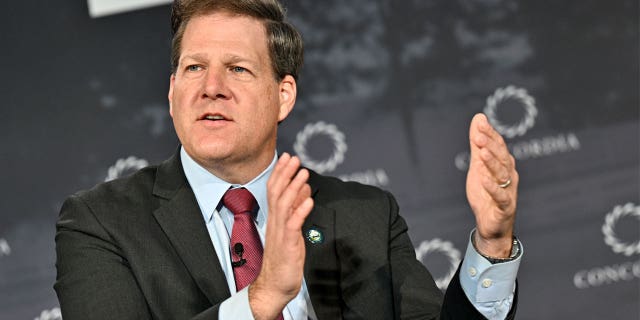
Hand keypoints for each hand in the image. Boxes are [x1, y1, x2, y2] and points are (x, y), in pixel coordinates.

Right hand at [249, 153, 313, 319]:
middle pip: (277, 192)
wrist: (274, 285)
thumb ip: (296, 211)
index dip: (281, 172)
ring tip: (303, 173)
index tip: (287, 157)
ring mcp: (280, 233)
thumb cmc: (284, 260)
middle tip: (294, 157)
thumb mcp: (292, 231)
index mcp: (276, 219)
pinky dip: (301, 210)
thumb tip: (303, 191)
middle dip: (285, 173)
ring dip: (294, 187)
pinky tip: (309, 200)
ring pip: (283, 204)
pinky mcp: (287, 244)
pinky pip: (293, 224)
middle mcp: (275, 223)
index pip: (275, 190)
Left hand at [466, 113, 518, 257]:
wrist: (491, 225)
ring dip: (492, 162)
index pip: (498, 145)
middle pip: (501, 157)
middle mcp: (509, 175)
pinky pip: (500, 196)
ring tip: (481, 152)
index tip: (479, 122)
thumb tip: (478, 118)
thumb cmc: (486, 194)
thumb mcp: (478, 166)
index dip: (490, 134)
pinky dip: (492, 188)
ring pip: (502, 174)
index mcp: (503, 164)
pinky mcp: (505, 206)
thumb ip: (478, 144)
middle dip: (490, 145)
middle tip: (477, 135)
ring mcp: (508, 190)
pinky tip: (484, 180)